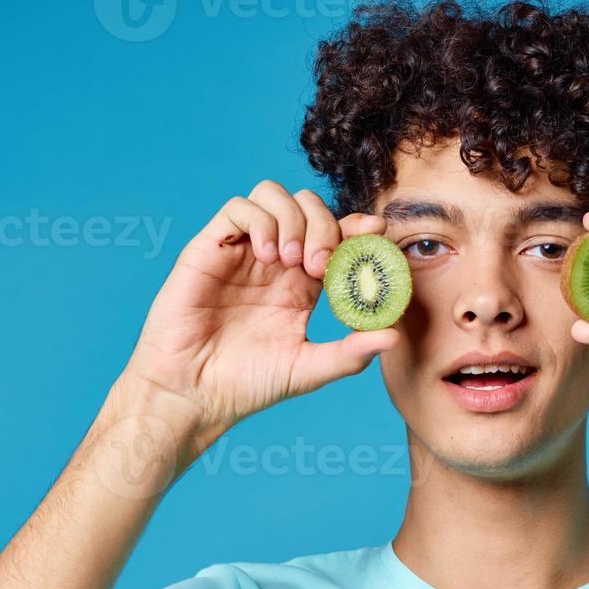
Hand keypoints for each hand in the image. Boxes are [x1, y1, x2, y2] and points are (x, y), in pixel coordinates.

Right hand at [120, 181, 399, 437]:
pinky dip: (260, 220)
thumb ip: (351, 353)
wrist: (194, 393)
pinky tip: (267, 255)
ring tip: (293, 261)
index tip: (376, 232)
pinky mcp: (210, 248)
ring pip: (273, 195)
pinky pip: (238, 208)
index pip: (336, 235)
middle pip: (310, 207)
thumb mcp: (309, 369)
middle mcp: (275, 261)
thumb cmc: (247, 385)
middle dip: (325, 226)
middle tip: (322, 266)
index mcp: (302, 284)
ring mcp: (243, 251)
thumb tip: (394, 337)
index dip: (357, 226)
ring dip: (293, 218)